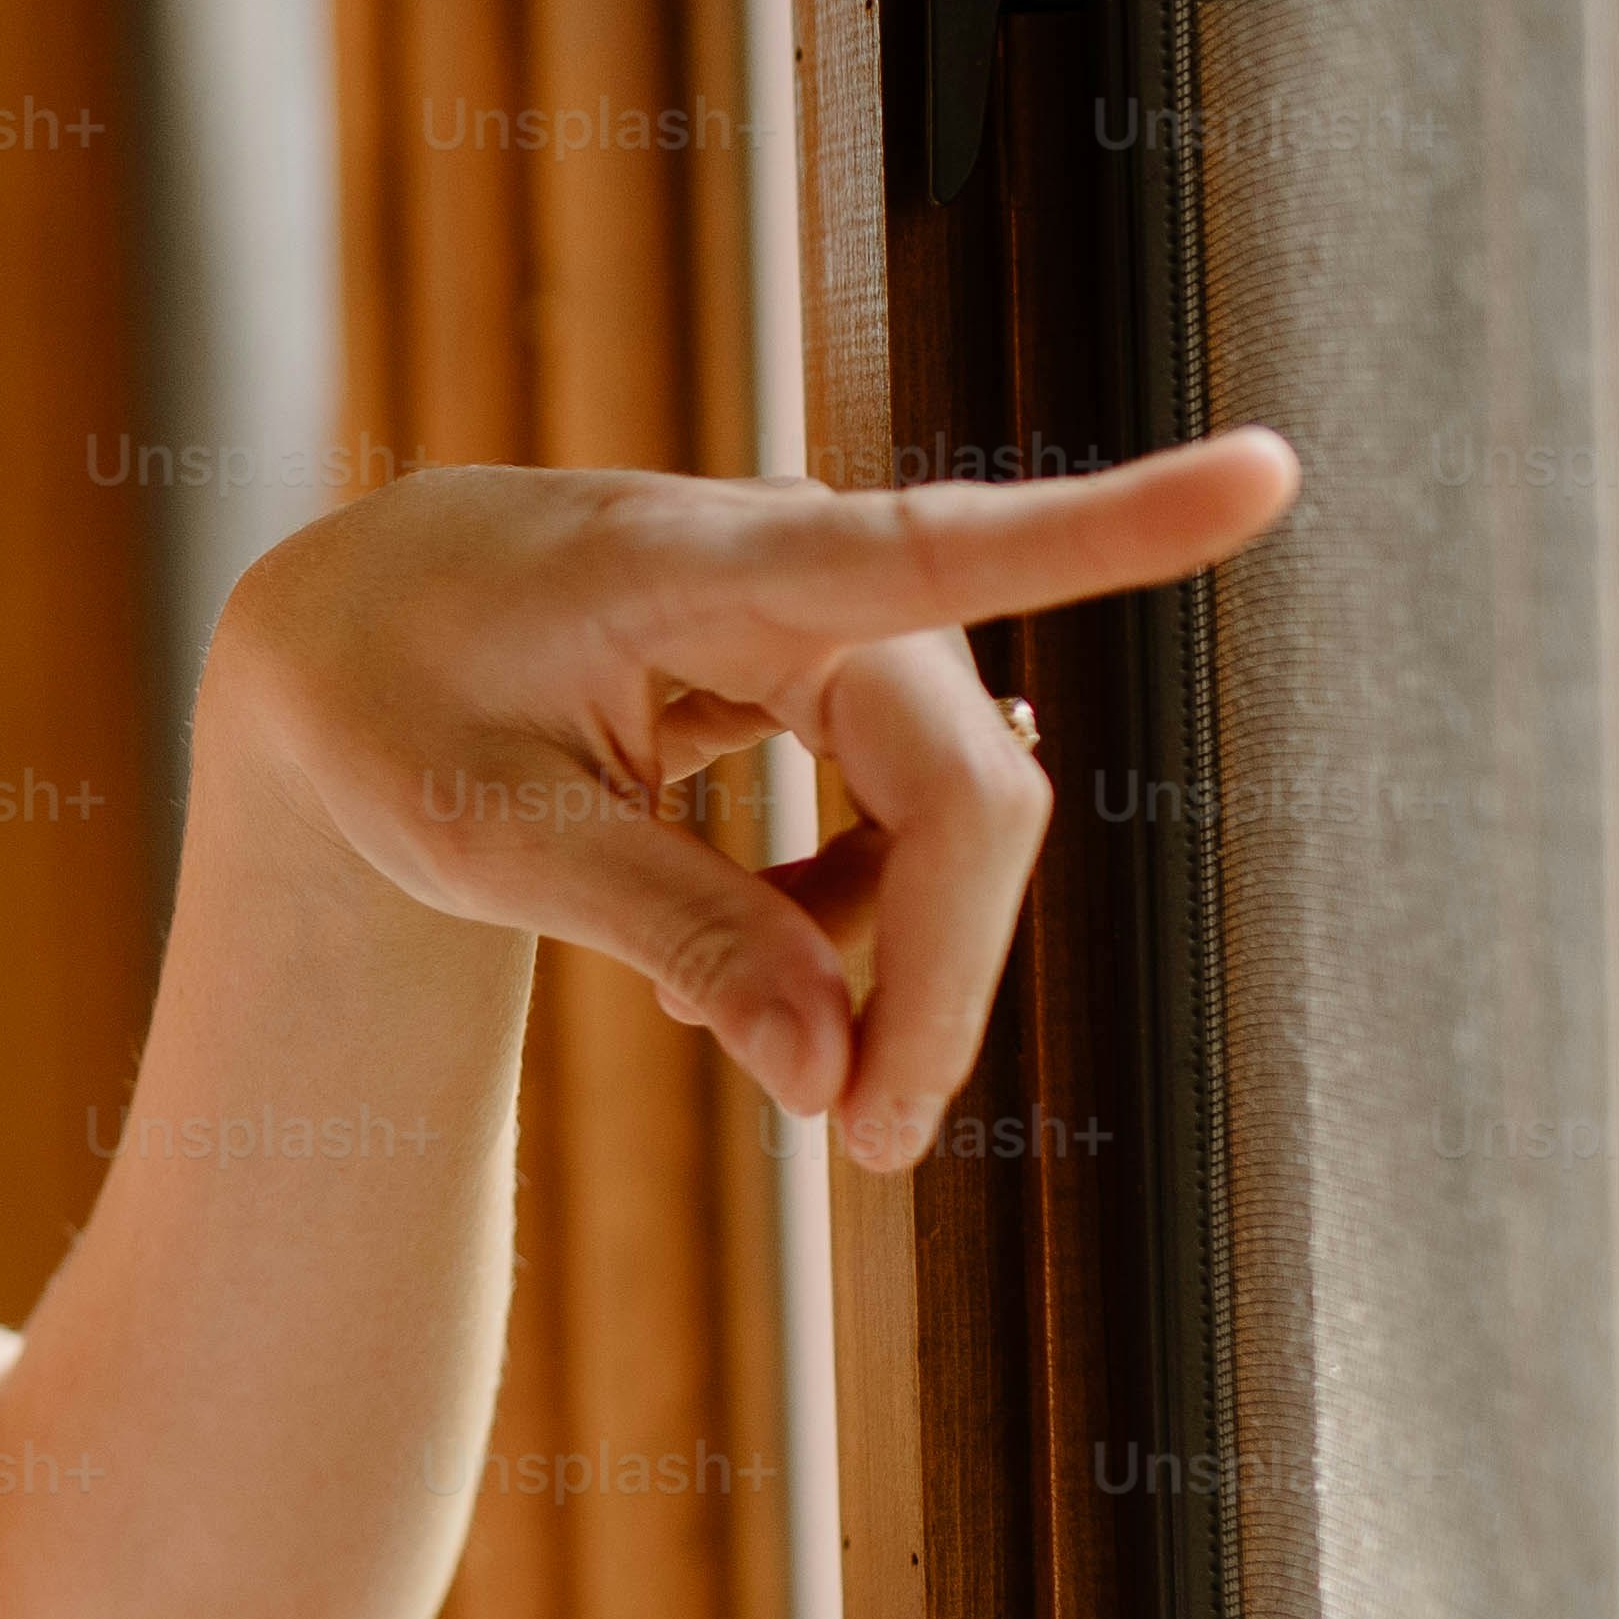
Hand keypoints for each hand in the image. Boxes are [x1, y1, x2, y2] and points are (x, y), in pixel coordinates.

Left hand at [203, 431, 1294, 1168]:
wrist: (345, 634)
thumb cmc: (388, 705)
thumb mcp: (478, 834)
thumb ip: (660, 928)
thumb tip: (826, 1068)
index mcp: (706, 561)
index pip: (928, 552)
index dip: (1107, 529)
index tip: (1274, 468)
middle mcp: (801, 567)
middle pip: (957, 789)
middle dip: (936, 978)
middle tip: (866, 1150)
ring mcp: (833, 616)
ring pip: (949, 814)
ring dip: (902, 966)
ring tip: (806, 1093)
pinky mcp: (834, 667)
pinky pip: (902, 814)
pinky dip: (851, 920)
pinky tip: (763, 978)